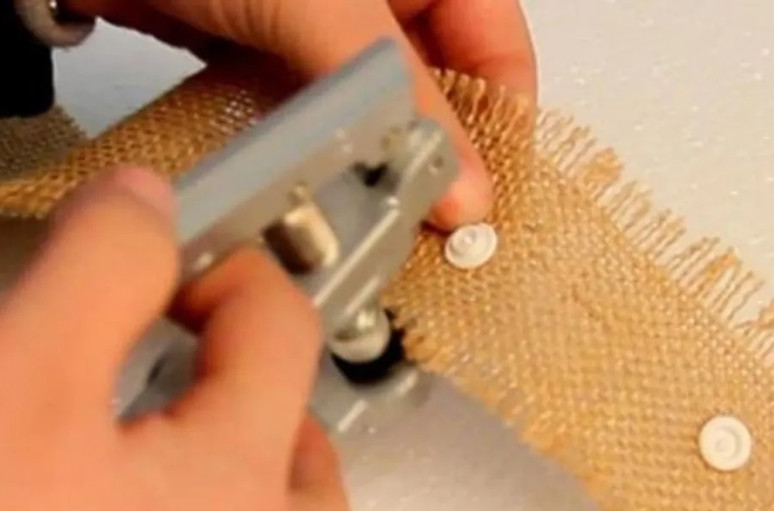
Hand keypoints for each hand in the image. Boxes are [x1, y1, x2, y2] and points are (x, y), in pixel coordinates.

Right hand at [0, 169, 349, 510]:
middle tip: (219, 365)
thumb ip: (97, 271)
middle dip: (276, 397)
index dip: (234, 270)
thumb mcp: (19, 379)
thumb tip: (144, 213)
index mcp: (233, 485)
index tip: (175, 257)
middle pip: (314, 471)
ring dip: (245, 485)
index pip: (282, 337)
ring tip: (170, 453)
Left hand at [68, 0, 536, 229]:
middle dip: (429, 156)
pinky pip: (315, 115)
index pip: (499, 53)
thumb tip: (463, 188)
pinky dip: (317, 152)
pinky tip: (314, 186)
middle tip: (420, 225)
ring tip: (368, 217)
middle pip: (440, 92)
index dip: (496, 132)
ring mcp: (327, 25)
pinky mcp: (274, 54)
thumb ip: (400, 98)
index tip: (475, 208)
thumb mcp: (326, 5)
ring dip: (371, 162)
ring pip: (376, 112)